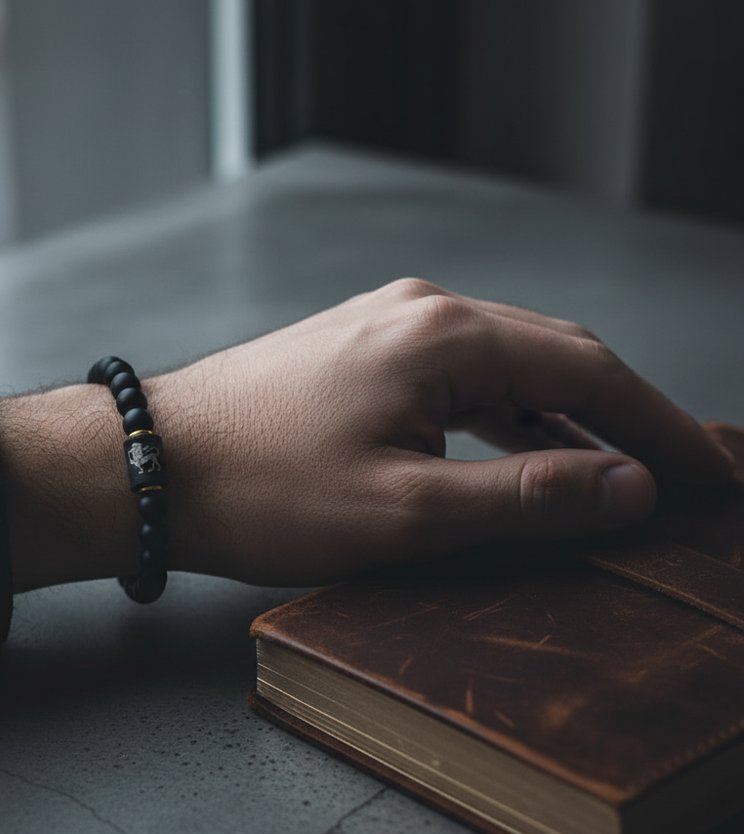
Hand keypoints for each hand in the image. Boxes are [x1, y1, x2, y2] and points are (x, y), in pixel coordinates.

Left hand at [0, 279, 733, 589]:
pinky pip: (456, 382)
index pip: (590, 369)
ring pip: (505, 371)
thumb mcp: (407, 512)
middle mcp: (420, 313)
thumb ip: (527, 498)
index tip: (702, 475)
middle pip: (554, 358)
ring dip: (560, 423)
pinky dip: (501, 421)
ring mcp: (384, 329)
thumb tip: (628, 487)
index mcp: (444, 335)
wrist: (151, 467)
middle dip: (618, 421)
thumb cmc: (263, 491)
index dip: (657, 427)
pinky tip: (515, 458)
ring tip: (604, 482)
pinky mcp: (357, 355)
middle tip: (668, 479)